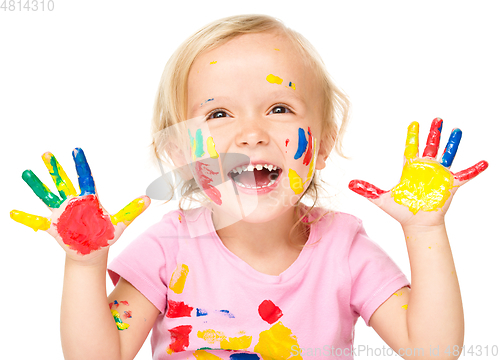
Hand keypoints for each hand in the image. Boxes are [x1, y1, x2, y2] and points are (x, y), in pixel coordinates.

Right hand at [10, 148, 149, 261]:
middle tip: (47, 153)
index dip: (81, 165)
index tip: (77, 150)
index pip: (85, 178)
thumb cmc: (106, 236)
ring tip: (26, 173)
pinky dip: (25, 218)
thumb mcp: (121, 224)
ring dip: (37, 185)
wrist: (93, 252)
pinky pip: (36, 221)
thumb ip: (132, 211)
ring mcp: (61, 213)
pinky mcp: (53, 227)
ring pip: (47, 195)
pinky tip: (12, 212)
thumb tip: (149, 198)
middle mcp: (73, 202)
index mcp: (89, 199)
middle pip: (63, 182)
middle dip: (55, 168)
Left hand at [349, 118, 487, 227]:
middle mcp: (426, 168)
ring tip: (457, 130)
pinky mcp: (450, 185)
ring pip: (448, 154)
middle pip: (431, 146)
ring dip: (452, 143)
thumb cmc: (401, 210)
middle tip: (437, 118)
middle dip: (434, 133)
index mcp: (410, 168)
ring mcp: (439, 175)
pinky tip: (484, 162)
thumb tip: (349, 184)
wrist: (417, 223)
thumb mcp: (381, 198)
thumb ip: (367, 189)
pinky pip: (465, 175)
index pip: (411, 148)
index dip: (413, 135)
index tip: (414, 123)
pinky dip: (475, 169)